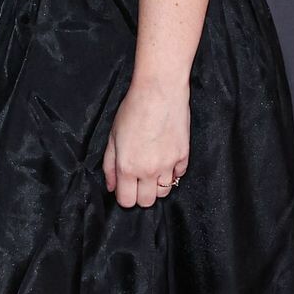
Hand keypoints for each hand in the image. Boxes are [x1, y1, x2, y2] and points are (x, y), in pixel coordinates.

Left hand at [103, 79, 188, 208]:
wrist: (159, 92)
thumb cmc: (132, 110)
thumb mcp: (112, 137)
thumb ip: (109, 165)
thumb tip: (111, 187)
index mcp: (127, 167)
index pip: (127, 201)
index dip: (125, 197)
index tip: (125, 188)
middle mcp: (149, 171)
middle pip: (147, 202)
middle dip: (141, 195)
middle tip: (139, 180)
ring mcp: (168, 165)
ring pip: (164, 192)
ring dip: (157, 185)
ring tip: (153, 169)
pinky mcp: (184, 156)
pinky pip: (178, 175)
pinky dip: (172, 171)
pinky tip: (166, 157)